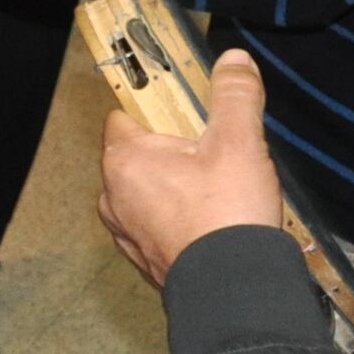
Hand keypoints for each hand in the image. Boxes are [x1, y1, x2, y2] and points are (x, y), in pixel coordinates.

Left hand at [97, 52, 286, 289]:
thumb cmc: (226, 214)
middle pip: (134, 158)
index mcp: (125, 160)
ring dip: (170, 190)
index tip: (180, 115)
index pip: (122, 119)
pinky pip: (155, 230)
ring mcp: (127, 235)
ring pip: (143, 196)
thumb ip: (234, 95)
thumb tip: (233, 61)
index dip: (151, 112)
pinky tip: (209, 225)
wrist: (233, 292)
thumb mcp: (239, 142)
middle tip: (209, 156)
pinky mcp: (146, 263)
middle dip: (166, 153)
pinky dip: (175, 224)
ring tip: (213, 192)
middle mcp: (114, 198)